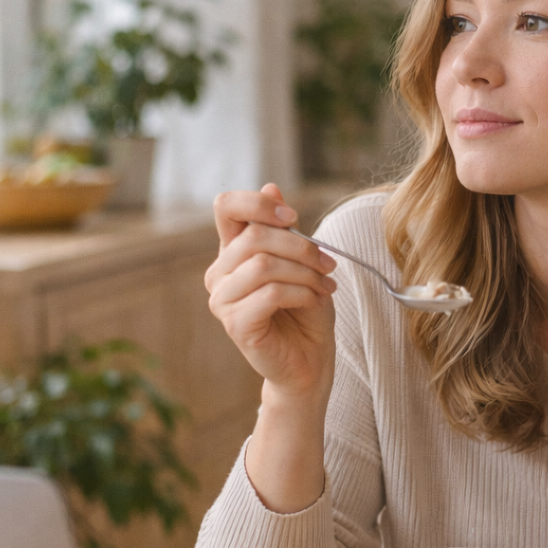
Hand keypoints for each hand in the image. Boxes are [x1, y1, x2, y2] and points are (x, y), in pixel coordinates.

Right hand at [206, 184, 337, 399]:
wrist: (309, 361)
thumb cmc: (305, 312)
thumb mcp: (302, 263)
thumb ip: (284, 229)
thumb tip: (272, 186)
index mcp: (232, 251)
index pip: (226, 206)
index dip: (259, 203)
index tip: (293, 218)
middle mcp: (220, 273)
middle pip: (255, 236)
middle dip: (301, 247)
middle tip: (328, 266)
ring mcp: (222, 300)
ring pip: (263, 265)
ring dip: (305, 273)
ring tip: (324, 287)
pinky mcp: (235, 324)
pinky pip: (270, 294)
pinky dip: (302, 294)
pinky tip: (315, 302)